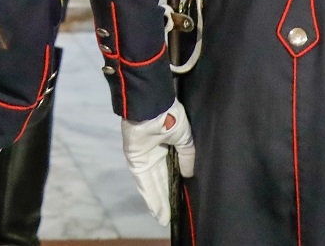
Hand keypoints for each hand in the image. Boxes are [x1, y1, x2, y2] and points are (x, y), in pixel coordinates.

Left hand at [120, 101, 194, 225]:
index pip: (171, 170)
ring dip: (158, 201)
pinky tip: (155, 209)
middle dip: (165, 198)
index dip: (175, 184)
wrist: (152, 106)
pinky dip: (149, 195)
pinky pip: (143, 182)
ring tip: (164, 218)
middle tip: (171, 216)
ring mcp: (144, 158)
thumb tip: (188, 174)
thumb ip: (187, 156)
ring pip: (152, 184)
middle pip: (161, 181)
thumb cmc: (169, 117)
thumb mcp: (184, 137)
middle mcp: (155, 154)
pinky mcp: (135, 160)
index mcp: (167, 147)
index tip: (180, 199)